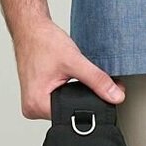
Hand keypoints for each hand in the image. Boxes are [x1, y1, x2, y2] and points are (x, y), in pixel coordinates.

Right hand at [11, 17, 126, 120]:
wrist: (30, 29)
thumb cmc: (43, 42)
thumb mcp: (74, 61)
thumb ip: (97, 80)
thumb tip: (115, 96)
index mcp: (36, 105)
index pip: (72, 115)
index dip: (90, 105)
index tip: (100, 94)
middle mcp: (32, 107)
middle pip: (69, 113)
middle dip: (84, 98)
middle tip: (81, 76)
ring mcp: (34, 102)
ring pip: (65, 106)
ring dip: (75, 93)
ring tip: (69, 74)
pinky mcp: (38, 95)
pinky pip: (59, 99)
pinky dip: (68, 90)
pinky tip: (66, 77)